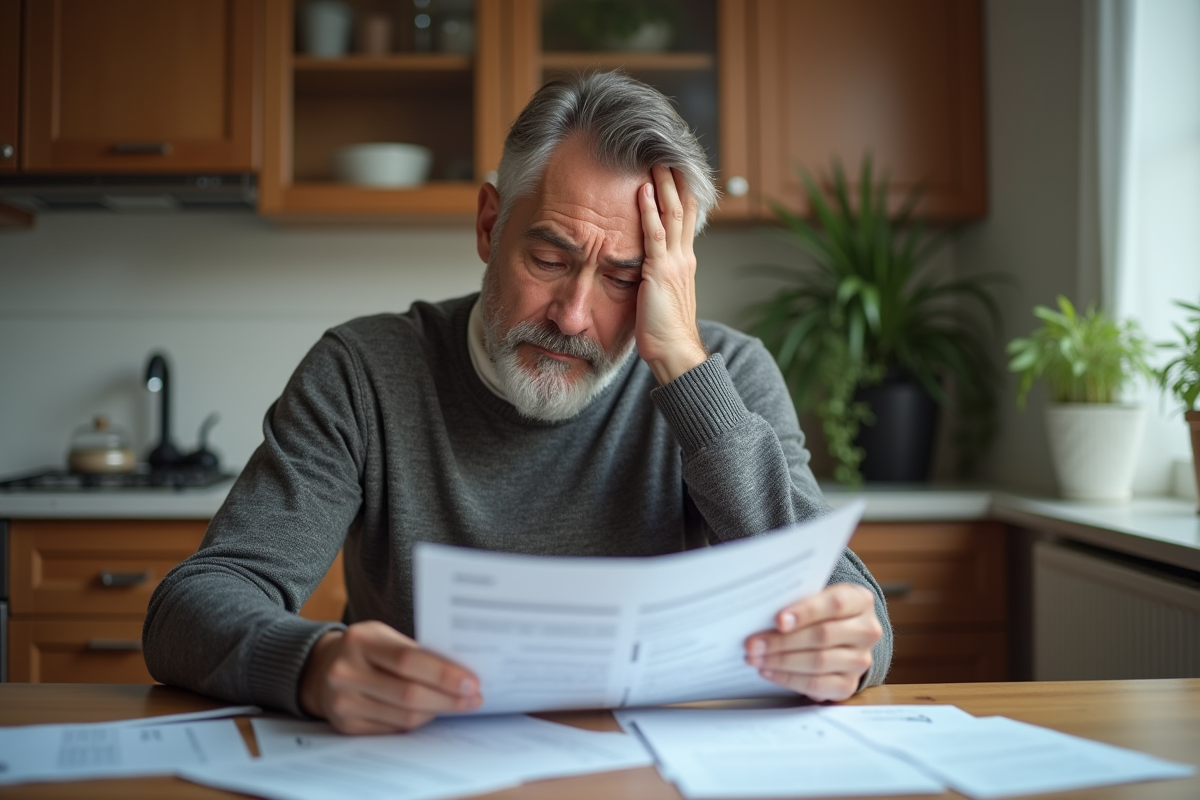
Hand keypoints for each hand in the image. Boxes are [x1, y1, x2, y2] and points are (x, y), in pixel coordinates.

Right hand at [299, 621, 481, 733]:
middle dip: (448, 698)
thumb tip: (461, 672)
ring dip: (437, 712)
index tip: (472, 681)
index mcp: (360, 640)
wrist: (321, 669)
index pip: (409, 660)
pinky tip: (431, 713)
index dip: (444, 674)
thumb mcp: (384, 637)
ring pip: (404, 716)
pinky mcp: (346, 726)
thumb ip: (415, 651)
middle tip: (474, 698)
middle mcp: (346, 672)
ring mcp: (343, 702)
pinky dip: (417, 722)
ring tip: (459, 705)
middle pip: (409, 694)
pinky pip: (393, 729)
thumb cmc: (365, 649)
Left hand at [635, 164, 707, 384]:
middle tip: (667, 154)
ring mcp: (674, 262)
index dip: (682, 194)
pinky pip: (654, 233)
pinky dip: (649, 209)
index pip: (686, 220)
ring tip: (655, 161)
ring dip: (664, 185)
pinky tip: (644, 190)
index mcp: (684, 262)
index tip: (675, 172)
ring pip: (672, 214)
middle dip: (676, 181)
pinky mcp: (660, 270)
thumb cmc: (664, 331)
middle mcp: (684, 257)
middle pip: (683, 209)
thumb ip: (656, 275)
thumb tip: (643, 265)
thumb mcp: (661, 295)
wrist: (674, 351)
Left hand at [744, 583, 882, 701]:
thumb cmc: (822, 611)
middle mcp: (866, 631)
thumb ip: (798, 602)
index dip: (805, 612)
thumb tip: (762, 614)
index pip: (835, 604)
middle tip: (753, 644)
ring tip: (756, 658)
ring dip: (781, 661)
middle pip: (823, 636)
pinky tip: (769, 672)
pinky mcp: (849, 684)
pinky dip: (789, 679)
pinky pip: (817, 685)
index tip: (778, 620)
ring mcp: (860, 660)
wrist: (843, 634)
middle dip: (782, 641)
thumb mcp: (817, 597)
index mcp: (860, 601)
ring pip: (818, 662)